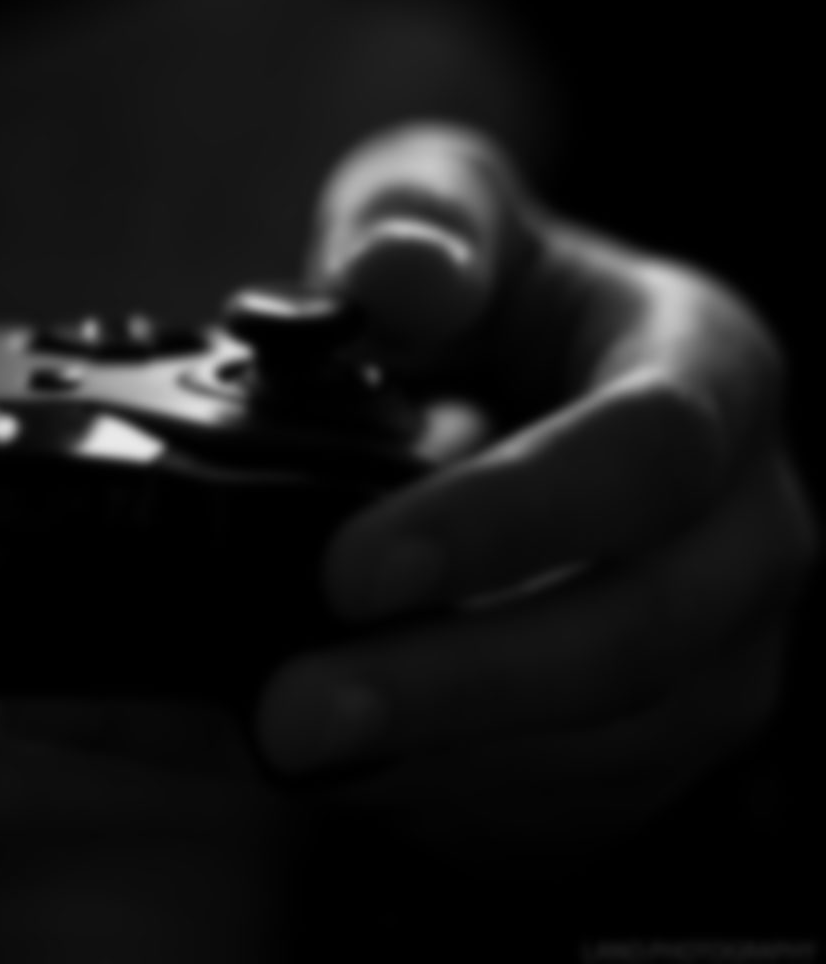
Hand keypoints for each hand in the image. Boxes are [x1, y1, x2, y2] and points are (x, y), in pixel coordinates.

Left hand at [0, 121, 816, 869]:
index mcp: (709, 373)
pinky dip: (417, 796)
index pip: (648, 456)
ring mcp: (714, 654)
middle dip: (453, 686)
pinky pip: (555, 800)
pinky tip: (291, 768)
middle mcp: (741, 530)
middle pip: (633, 635)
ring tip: (265, 747)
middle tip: (289, 714)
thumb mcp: (442, 205)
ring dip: (426, 766)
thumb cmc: (487, 293)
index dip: (508, 520)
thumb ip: (418, 218)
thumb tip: (394, 277)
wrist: (519, 398)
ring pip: (597, 747)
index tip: (354, 571)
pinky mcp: (651, 740)